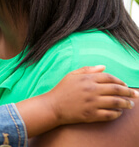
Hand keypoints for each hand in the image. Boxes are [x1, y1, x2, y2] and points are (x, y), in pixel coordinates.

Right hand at [16, 65, 137, 137]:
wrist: (53, 106)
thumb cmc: (62, 90)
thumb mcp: (72, 75)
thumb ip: (88, 70)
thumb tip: (103, 67)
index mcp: (87, 79)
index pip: (109, 78)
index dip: (120, 81)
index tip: (125, 85)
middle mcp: (91, 90)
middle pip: (115, 89)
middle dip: (128, 92)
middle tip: (135, 94)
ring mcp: (91, 103)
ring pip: (115, 102)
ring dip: (126, 103)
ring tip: (131, 104)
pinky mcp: (91, 115)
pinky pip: (109, 114)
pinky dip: (116, 113)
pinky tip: (119, 112)